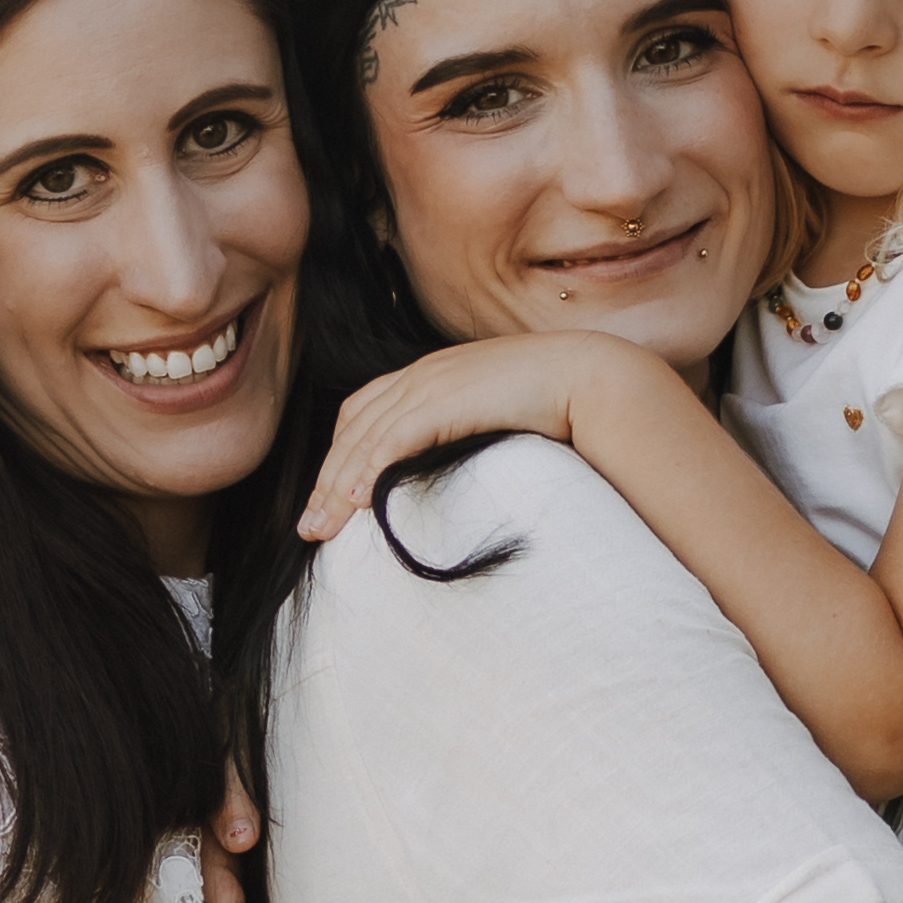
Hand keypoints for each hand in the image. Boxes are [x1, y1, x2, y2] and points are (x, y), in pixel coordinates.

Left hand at [294, 339, 592, 543]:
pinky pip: (393, 438)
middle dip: (326, 480)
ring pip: (364, 439)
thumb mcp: (493, 420)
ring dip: (337, 487)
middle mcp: (423, 373)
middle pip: (353, 429)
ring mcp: (432, 382)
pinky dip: (368, 470)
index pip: (363, 413)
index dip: (339, 457)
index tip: (329, 499)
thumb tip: (454, 479)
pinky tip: (356, 504)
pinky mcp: (446, 398)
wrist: (592, 378)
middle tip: (309, 528)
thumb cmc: (557, 405)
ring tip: (321, 529)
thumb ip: (463, 438)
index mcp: (432, 375)